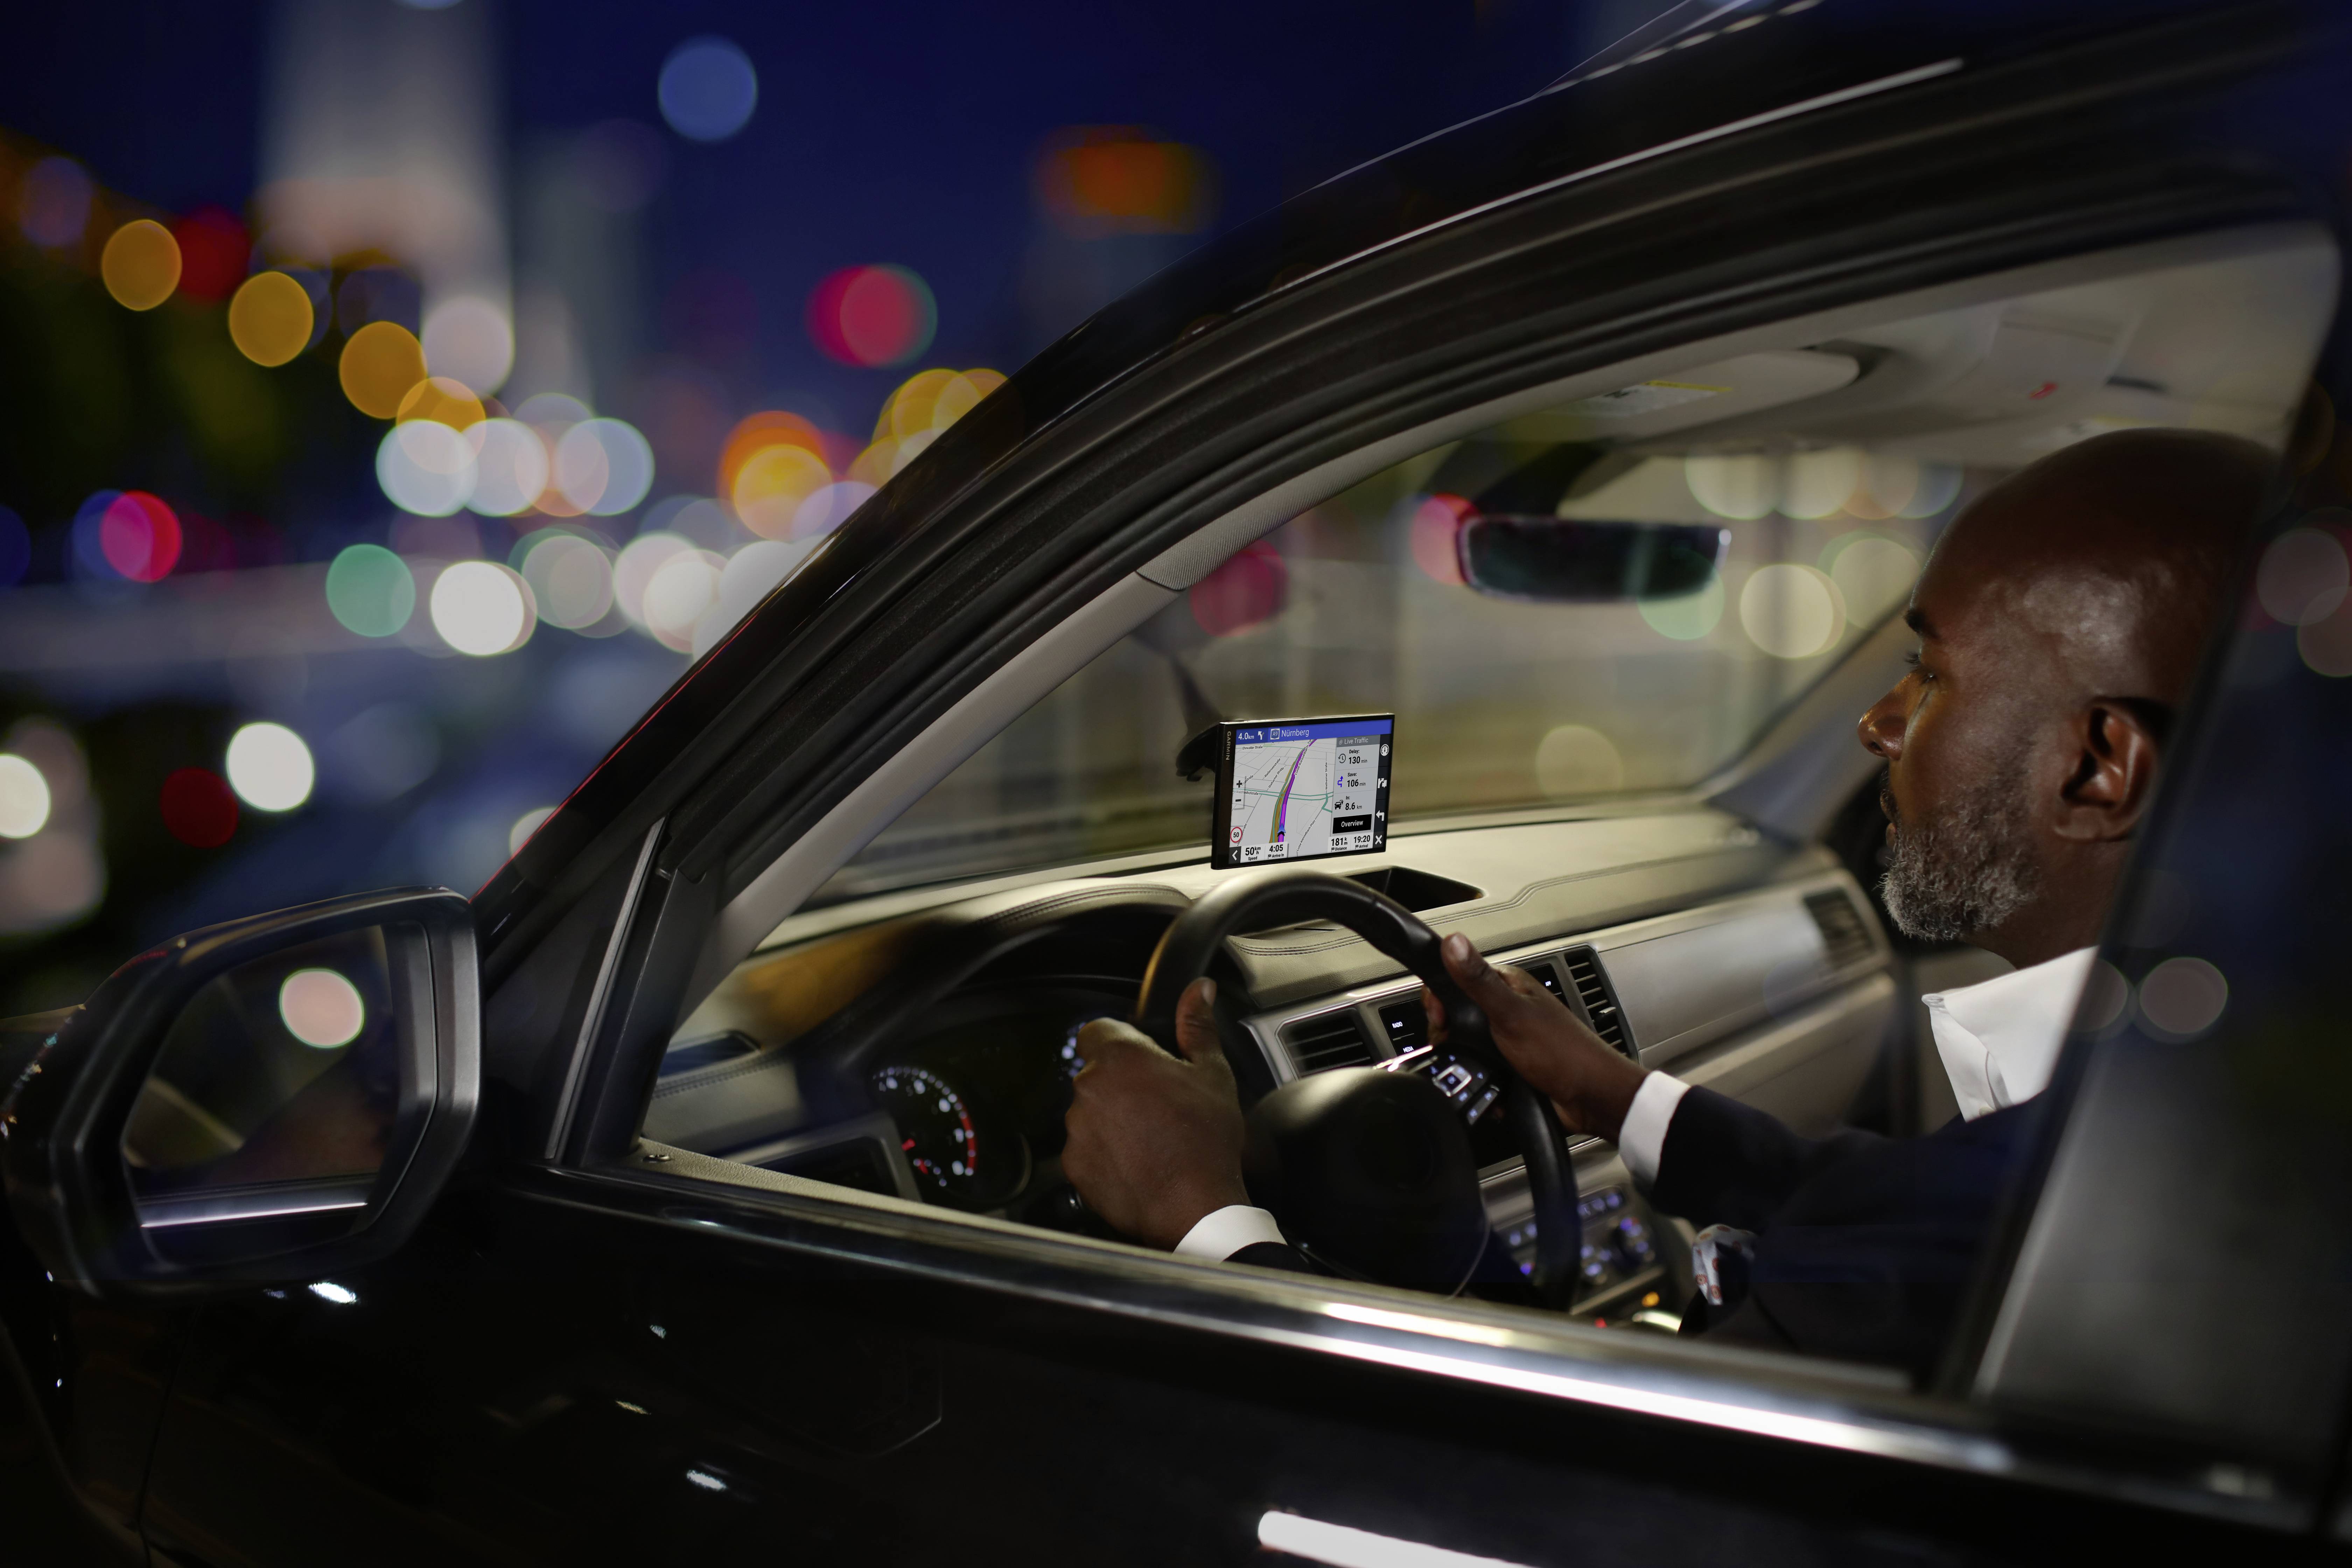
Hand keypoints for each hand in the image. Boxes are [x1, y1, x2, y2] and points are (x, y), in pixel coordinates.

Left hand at [1061, 978, 1248, 1249]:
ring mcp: (1077, 1129)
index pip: (1097, 1029)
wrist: (1194, 1207)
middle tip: (1159, 1104)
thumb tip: (1200, 990)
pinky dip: (1105, 1152)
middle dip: (1122, 1083)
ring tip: (1151, 1137)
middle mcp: (1089, 1089)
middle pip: (1097, 1072)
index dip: (1120, 1041)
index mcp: (1119, 1058)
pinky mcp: (1074, 1165)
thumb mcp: (1213, 1074)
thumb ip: (1198, 1025)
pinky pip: (1086, 1148)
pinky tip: (1138, 1161)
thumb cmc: (1205, 1141)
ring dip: (1112, 1118)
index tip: (1141, 1058)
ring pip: (1090, 1111)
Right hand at [1419, 933, 1646, 1140]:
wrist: (1592, 1098)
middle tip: (1456, 1048)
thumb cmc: (1563, 1052)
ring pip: (1465, 1045)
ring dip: (1465, 1062)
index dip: (1440, 998)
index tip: (1439, 1018)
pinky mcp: (1509, 1065)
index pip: (1457, 978)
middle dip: (1449, 1036)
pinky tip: (1487, 1086)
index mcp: (1508, 986)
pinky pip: (1480, 1070)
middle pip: (1456, 1015)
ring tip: (1474, 1071)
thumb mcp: (1512, 1013)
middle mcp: (1507, 1009)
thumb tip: (1453, 941)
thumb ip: (1478, 980)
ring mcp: (1508, 1038)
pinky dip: (1479, 1080)